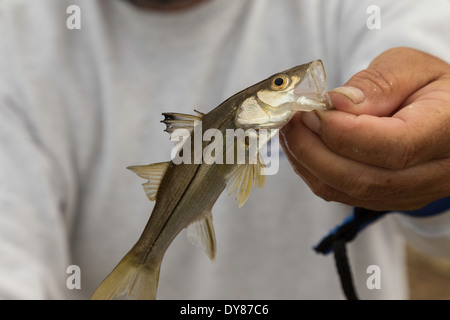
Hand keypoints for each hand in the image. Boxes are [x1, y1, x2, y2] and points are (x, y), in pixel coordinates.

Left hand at [280, 47, 449, 210]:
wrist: (444, 116)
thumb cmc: (428, 86)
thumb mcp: (411, 68)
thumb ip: (377, 84)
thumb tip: (335, 103)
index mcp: (447, 132)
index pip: (394, 147)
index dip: (343, 131)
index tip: (312, 110)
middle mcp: (433, 174)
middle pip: (362, 178)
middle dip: (313, 149)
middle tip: (292, 119)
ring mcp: (408, 194)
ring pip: (345, 191)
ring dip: (307, 161)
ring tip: (292, 129)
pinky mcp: (385, 200)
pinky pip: (340, 193)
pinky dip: (313, 170)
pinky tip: (303, 145)